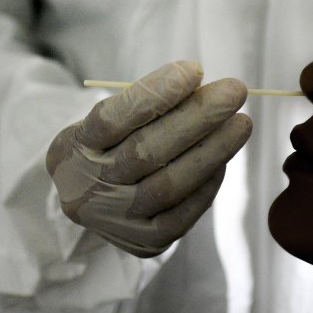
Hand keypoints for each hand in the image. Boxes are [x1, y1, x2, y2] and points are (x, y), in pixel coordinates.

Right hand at [46, 61, 251, 256]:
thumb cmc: (109, 148)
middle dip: (197, 118)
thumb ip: (147, 105)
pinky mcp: (145, 241)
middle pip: (146, 152)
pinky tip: (223, 159)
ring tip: (242, 123)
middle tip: (235, 91)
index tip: (194, 70)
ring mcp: (115, 220)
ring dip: (212, 150)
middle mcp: (87, 189)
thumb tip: (200, 85)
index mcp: (71, 149)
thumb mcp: (109, 122)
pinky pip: (183, 214)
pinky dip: (207, 184)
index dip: (155, 94)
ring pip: (169, 185)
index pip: (111, 119)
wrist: (91, 201)